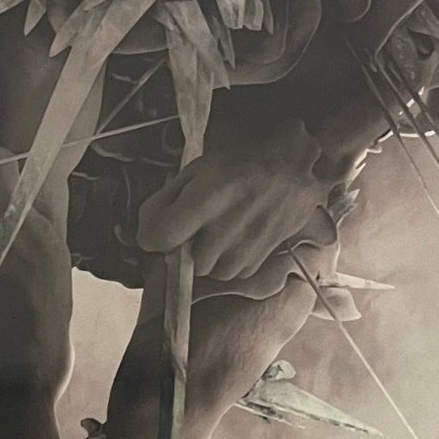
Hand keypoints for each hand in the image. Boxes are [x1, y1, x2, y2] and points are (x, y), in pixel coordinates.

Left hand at [137, 126, 337, 290]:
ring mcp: (246, 247)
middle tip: (197, 223)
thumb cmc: (238, 165)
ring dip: (207, 255)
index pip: (161, 237)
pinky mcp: (260, 259)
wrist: (291, 167)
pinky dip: (227, 259)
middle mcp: (227, 227)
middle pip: (186, 260)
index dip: (152, 235)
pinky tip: (236, 236)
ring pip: (209, 270)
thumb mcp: (196, 170)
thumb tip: (147, 232)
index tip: (157, 228)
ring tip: (218, 229)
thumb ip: (165, 200)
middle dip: (184, 246)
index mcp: (208, 197)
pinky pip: (231, 273)